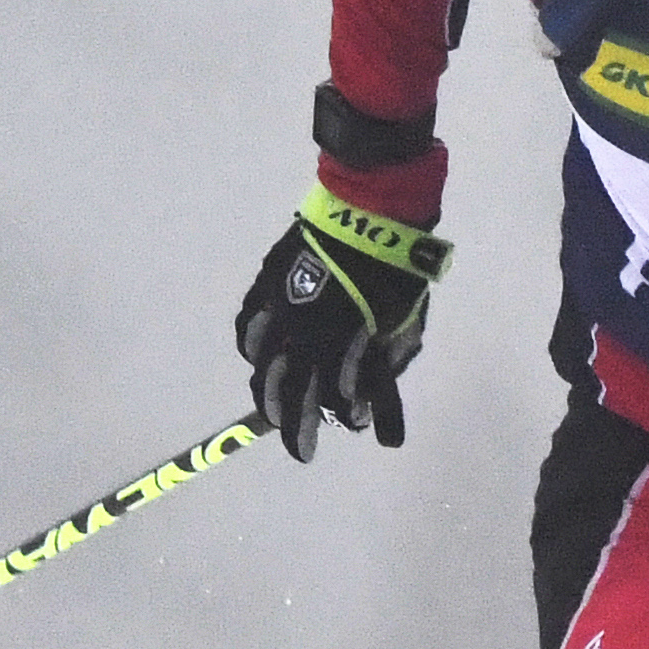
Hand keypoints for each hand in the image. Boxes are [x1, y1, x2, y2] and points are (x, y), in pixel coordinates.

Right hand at [236, 184, 446, 460]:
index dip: (326, 424)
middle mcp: (294, 327)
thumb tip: (365, 396)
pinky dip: (253, 344)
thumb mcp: (398, 322)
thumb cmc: (394, 269)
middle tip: (296, 438)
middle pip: (281, 386)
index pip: (322, 399)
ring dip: (265, 385)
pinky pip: (250, 322)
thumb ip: (378, 362)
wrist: (370, 207)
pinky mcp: (268, 280)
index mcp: (329, 340)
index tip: (329, 440)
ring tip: (272, 402)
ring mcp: (276, 302)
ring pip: (258, 357)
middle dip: (289, 418)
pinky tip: (258, 354)